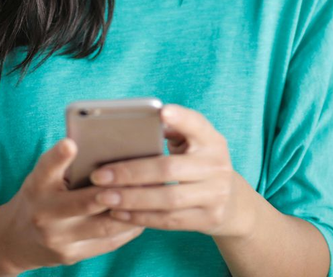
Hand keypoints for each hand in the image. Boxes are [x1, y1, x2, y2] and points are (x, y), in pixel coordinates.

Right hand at [0, 136, 144, 272]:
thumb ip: (64, 163)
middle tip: (140, 177)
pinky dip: (128, 229)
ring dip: (130, 211)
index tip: (71, 143)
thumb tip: (105, 144)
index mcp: (37, 185)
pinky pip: (107, 243)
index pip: (46, 167)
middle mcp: (45, 213)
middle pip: (84, 202)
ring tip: (151, 195)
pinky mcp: (72, 255)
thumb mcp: (42, 175)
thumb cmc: (38, 195)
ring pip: (102, 226)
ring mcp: (59, 239)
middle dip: (114, 191)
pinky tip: (143, 216)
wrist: (15, 239)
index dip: (59, 156)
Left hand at [89, 103, 251, 237]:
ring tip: (103, 196)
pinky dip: (141, 217)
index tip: (161, 111)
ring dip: (131, 199)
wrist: (232, 201)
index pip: (196, 124)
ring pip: (167, 199)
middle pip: (169, 169)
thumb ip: (170, 130)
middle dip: (131, 172)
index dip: (180, 118)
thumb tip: (132, 125)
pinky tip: (119, 212)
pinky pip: (169, 220)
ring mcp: (215, 194)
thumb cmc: (198, 161)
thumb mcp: (193, 142)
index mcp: (211, 139)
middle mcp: (217, 165)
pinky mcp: (208, 219)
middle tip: (100, 175)